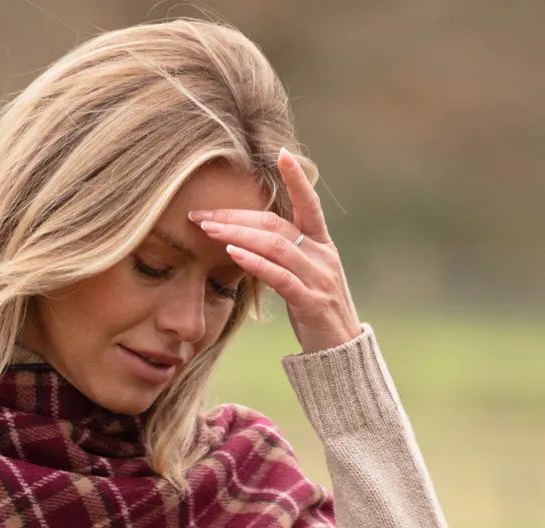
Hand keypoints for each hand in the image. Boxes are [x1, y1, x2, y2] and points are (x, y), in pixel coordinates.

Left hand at [188, 148, 363, 354]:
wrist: (341, 358)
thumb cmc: (317, 317)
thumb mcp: (302, 282)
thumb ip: (282, 260)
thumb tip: (248, 243)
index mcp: (322, 247)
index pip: (309, 204)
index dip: (297, 179)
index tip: (281, 152)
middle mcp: (323, 256)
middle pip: (276, 225)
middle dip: (237, 216)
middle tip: (202, 213)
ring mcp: (320, 278)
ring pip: (275, 246)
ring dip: (238, 235)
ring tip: (208, 229)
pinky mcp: (312, 302)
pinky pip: (280, 277)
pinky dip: (255, 262)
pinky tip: (233, 253)